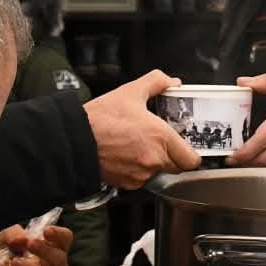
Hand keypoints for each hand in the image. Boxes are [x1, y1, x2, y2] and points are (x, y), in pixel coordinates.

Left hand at [0, 224, 73, 265]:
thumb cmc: (7, 250)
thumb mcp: (7, 237)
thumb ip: (14, 234)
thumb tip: (20, 239)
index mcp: (52, 247)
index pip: (65, 239)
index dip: (59, 235)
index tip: (46, 231)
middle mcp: (54, 265)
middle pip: (60, 259)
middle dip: (45, 250)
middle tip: (29, 244)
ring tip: (15, 263)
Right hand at [84, 69, 201, 187]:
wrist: (74, 140)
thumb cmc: (99, 119)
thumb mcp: (130, 92)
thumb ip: (156, 82)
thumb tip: (170, 82)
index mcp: (160, 138)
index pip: (191, 159)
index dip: (191, 152)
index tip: (185, 145)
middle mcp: (153, 159)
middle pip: (177, 167)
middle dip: (173, 155)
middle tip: (160, 141)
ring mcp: (140, 174)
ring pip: (158, 172)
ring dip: (153, 162)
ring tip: (138, 145)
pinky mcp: (127, 183)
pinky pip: (141, 179)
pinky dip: (137, 170)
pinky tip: (126, 155)